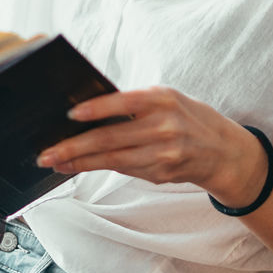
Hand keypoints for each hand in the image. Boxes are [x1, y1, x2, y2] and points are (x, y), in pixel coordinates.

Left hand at [35, 86, 269, 207]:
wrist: (223, 151)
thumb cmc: (189, 117)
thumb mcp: (167, 99)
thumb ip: (135, 103)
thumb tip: (89, 110)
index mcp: (162, 99)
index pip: (124, 103)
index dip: (96, 109)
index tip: (70, 115)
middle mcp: (164, 126)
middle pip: (111, 138)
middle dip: (75, 146)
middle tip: (48, 152)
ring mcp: (163, 153)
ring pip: (113, 160)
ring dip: (79, 162)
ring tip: (55, 162)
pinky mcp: (161, 173)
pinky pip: (123, 169)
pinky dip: (98, 168)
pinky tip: (78, 167)